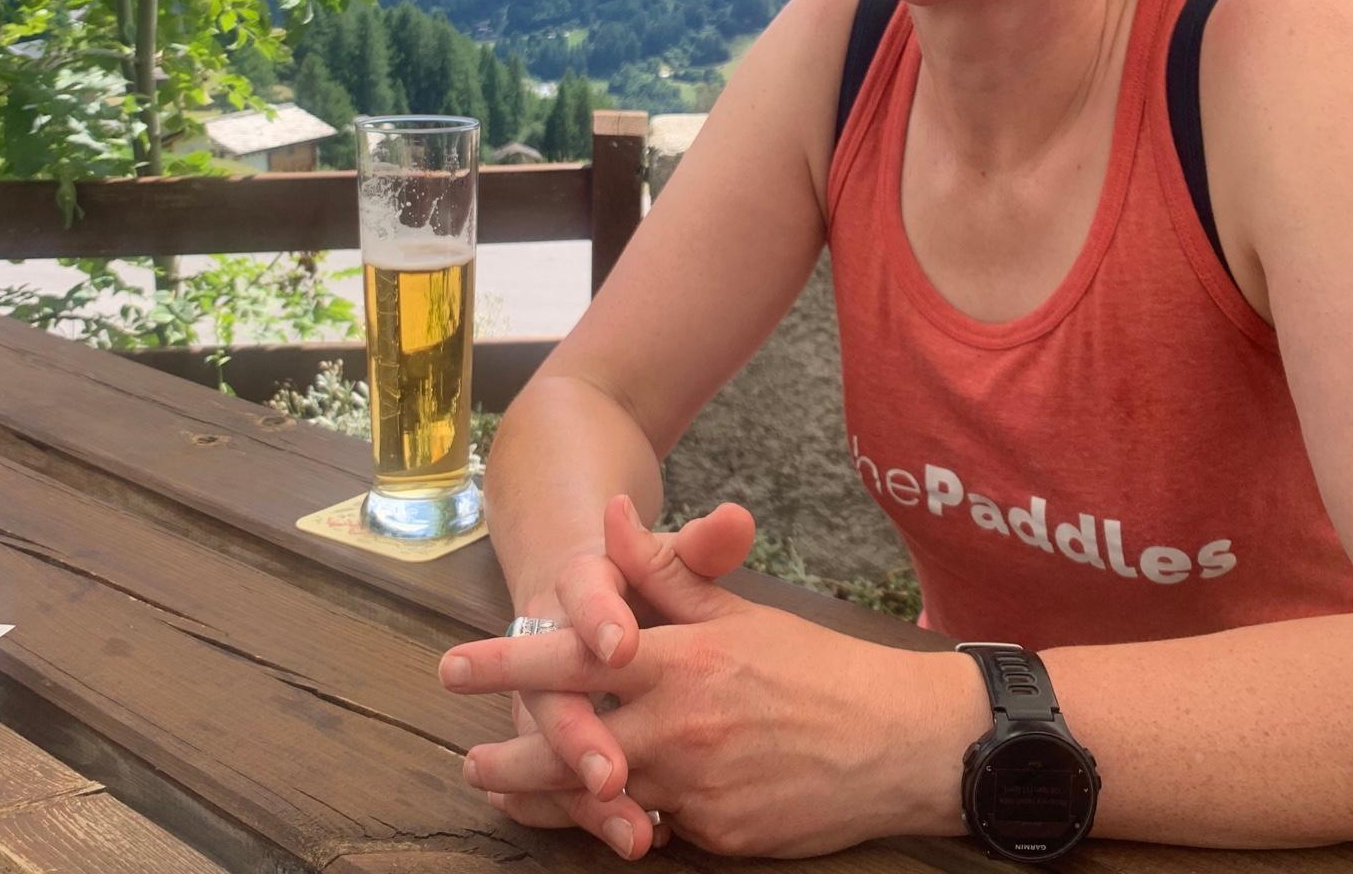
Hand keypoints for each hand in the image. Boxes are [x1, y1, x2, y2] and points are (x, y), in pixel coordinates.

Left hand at [444, 495, 983, 857]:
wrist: (899, 743)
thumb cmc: (817, 668)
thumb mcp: (739, 610)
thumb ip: (666, 569)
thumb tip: (612, 514)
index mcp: (680, 661)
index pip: (573, 657)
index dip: (506, 662)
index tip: (453, 665)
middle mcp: (679, 728)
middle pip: (569, 747)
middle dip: (509, 758)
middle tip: (469, 760)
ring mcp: (697, 790)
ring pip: (600, 801)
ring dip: (549, 801)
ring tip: (510, 796)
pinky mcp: (720, 837)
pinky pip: (658, 829)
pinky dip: (628, 822)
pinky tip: (607, 818)